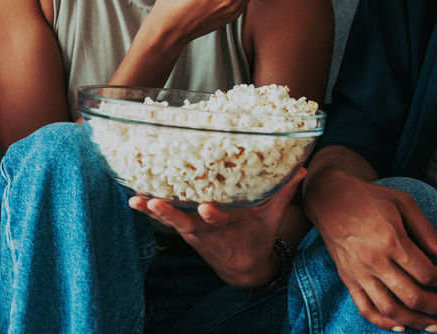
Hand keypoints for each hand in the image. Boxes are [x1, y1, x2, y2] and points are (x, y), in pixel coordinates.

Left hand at [128, 168, 303, 287]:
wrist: (243, 269)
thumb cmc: (257, 237)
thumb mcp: (272, 217)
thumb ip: (283, 192)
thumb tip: (302, 166)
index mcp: (230, 226)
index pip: (220, 221)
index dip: (212, 216)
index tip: (205, 209)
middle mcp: (208, 229)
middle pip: (186, 222)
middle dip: (169, 214)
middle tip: (153, 203)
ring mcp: (193, 231)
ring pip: (171, 221)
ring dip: (153, 211)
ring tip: (136, 200)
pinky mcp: (185, 231)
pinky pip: (165, 221)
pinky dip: (150, 210)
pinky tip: (135, 198)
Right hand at [309, 172, 436, 330]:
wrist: (330, 199)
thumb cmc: (369, 198)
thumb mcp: (403, 202)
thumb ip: (426, 230)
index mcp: (391, 240)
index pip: (426, 272)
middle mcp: (375, 261)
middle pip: (413, 296)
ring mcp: (359, 273)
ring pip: (391, 309)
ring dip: (416, 322)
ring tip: (434, 325)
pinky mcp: (348, 279)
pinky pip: (366, 309)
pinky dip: (384, 323)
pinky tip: (400, 326)